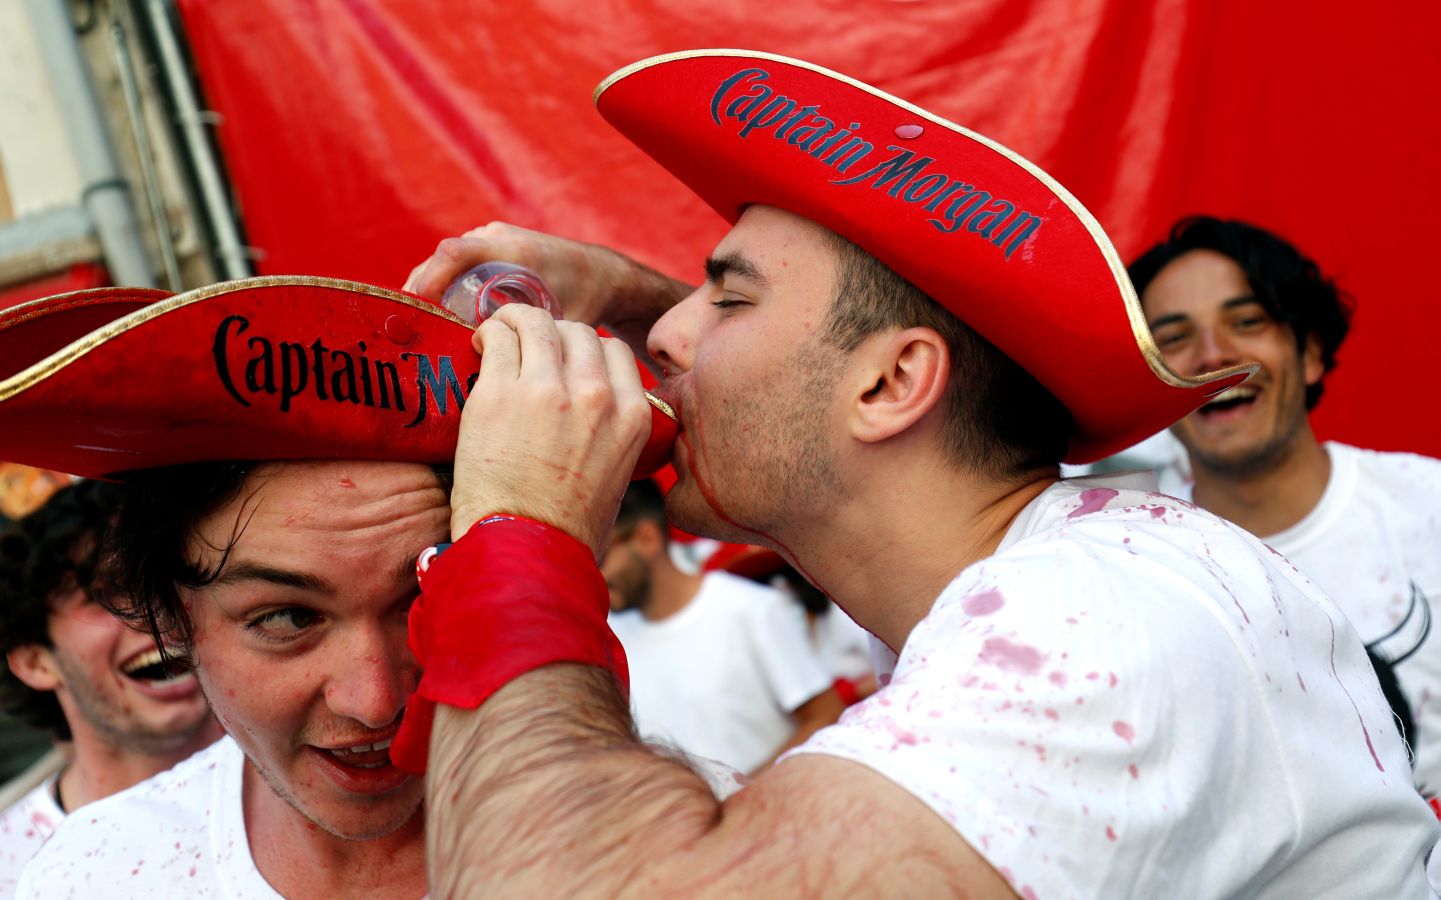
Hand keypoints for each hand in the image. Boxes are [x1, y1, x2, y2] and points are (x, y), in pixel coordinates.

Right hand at [403, 222, 692, 352]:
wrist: (602, 273)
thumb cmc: (585, 299)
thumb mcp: (559, 320)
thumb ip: (534, 339)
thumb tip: (500, 374)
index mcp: (513, 249)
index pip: (456, 254)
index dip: (428, 280)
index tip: (415, 312)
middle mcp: (497, 236)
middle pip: (441, 259)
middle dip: (419, 291)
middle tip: (404, 326)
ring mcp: (491, 237)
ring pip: (445, 261)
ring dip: (428, 288)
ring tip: (414, 323)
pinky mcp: (489, 245)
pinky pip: (456, 262)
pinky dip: (441, 284)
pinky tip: (433, 315)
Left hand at [451, 304, 649, 556]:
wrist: (527, 554)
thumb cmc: (569, 530)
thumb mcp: (618, 475)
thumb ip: (613, 434)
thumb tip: (593, 420)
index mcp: (632, 415)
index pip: (614, 351)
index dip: (586, 351)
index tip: (564, 361)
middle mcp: (596, 395)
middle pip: (579, 331)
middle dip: (553, 336)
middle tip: (528, 350)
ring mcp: (547, 390)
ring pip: (538, 322)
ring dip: (517, 322)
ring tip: (498, 335)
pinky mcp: (499, 393)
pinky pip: (497, 337)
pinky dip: (488, 333)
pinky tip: (479, 345)